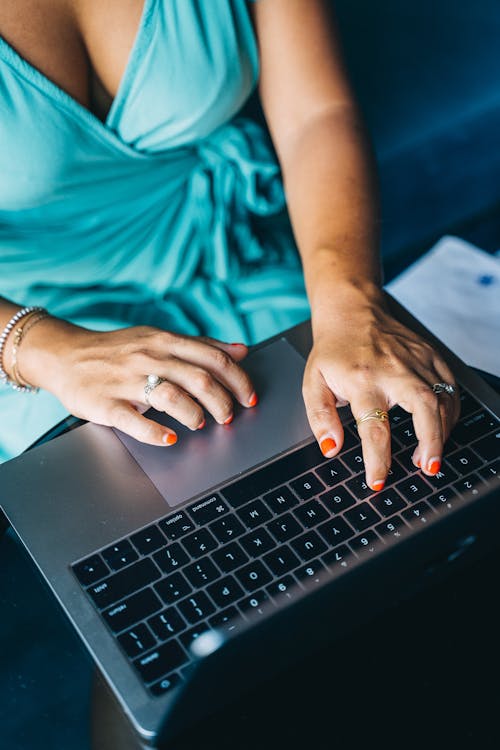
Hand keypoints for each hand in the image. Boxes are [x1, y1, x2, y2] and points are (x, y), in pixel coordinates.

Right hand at [19, 319, 255, 445]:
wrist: (65, 355)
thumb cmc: (117, 350)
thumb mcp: (159, 338)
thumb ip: (201, 346)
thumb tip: (241, 350)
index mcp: (165, 341)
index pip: (214, 359)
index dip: (238, 380)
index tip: (249, 397)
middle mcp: (149, 357)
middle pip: (199, 379)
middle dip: (222, 403)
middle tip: (228, 417)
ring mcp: (126, 381)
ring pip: (171, 396)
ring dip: (195, 414)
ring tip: (200, 423)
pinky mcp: (106, 403)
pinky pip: (133, 420)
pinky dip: (156, 432)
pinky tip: (170, 438)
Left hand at [303, 295, 460, 489]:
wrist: (352, 311)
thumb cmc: (333, 351)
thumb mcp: (312, 383)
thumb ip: (320, 417)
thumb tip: (331, 447)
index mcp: (361, 379)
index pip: (374, 427)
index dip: (378, 460)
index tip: (377, 481)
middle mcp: (392, 369)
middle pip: (424, 407)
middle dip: (431, 442)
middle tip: (427, 468)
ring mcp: (415, 360)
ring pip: (442, 399)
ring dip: (442, 432)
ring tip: (428, 456)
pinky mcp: (430, 355)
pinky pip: (450, 387)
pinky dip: (451, 411)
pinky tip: (441, 428)